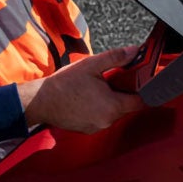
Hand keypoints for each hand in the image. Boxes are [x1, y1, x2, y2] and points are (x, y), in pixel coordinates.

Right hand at [17, 46, 144, 133]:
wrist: (40, 102)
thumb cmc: (64, 84)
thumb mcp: (91, 65)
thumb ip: (115, 58)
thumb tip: (134, 51)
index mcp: (113, 106)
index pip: (140, 102)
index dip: (142, 91)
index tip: (140, 83)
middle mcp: (107, 120)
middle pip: (126, 108)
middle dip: (122, 95)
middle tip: (111, 81)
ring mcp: (97, 127)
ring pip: (112, 114)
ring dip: (109, 103)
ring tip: (95, 90)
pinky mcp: (87, 130)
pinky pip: (100, 119)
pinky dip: (98, 110)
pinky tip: (86, 100)